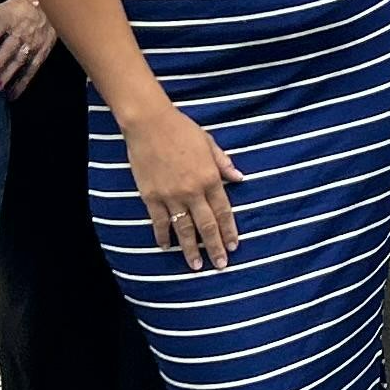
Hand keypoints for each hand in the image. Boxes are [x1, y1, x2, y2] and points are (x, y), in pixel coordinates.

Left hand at [0, 0, 56, 95]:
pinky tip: (12, 94)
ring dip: (8, 75)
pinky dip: (22, 83)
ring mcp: (33, 43)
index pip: (1, 24)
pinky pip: (32, 70)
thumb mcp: (2, 9)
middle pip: (10, 47)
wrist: (46, 6)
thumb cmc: (16, 10)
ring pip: (20, 61)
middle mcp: (22, 31)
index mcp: (9, 17)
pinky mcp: (42, 53)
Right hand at [131, 108, 247, 270]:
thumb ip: (224, 164)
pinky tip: (166, 247)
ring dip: (190, 249)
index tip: (233, 247)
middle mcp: (193, 191)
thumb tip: (240, 178)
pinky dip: (163, 236)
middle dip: (215, 248)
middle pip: (207, 226)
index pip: (224, 212)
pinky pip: (159, 221)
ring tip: (196, 266)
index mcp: (210, 178)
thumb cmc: (181, 129)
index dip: (229, 231)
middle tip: (220, 265)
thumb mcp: (209, 143)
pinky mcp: (151, 196)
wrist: (149, 123)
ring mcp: (171, 195)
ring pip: (184, 229)